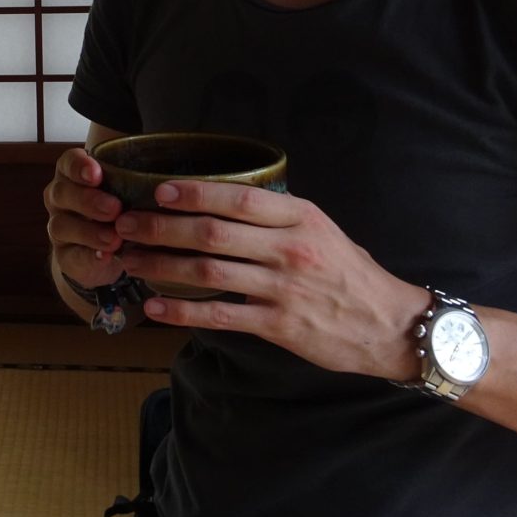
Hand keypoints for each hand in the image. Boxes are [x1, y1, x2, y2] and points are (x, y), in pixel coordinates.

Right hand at [44, 147, 127, 292]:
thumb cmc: (120, 208)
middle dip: (88, 200)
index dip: (79, 167)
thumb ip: (133, 183)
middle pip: (62, 193)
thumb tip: (165, 181)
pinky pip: (69, 256)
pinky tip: (105, 257)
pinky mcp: (62, 256)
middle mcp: (60, 198)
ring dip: (89, 232)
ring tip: (114, 239)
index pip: (68, 163)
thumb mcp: (127, 192)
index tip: (96, 174)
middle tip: (114, 208)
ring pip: (62, 226)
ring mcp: (58, 227)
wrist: (106, 251)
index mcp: (73, 174)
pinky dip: (88, 257)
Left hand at [113, 180, 427, 379]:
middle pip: (212, 232)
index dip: (194, 192)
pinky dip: (182, 312)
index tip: (157, 190)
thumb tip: (225, 200)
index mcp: (300, 216)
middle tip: (125, 225)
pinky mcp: (279, 325)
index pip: (237, 197)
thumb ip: (277, 215)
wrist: (390, 324)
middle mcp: (289, 248)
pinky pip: (221, 315)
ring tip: (129, 261)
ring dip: (161, 266)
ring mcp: (283, 288)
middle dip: (161, 227)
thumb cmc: (350, 273)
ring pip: (208, 272)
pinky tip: (155, 308)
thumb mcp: (321, 229)